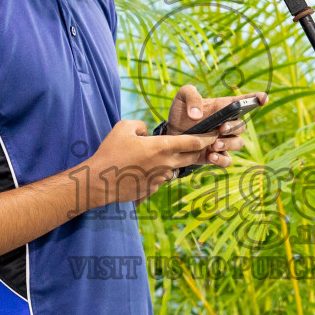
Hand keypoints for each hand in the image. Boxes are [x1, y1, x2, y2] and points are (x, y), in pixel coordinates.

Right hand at [80, 119, 216, 206]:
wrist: (99, 181)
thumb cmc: (110, 152)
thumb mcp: (124, 127)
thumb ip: (141, 124)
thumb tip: (147, 131)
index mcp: (162, 147)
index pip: (193, 142)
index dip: (207, 137)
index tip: (215, 134)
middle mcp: (166, 164)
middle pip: (192, 157)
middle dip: (199, 150)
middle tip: (202, 144)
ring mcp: (161, 179)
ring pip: (174, 168)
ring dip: (171, 162)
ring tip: (152, 157)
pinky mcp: (153, 189)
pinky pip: (160, 178)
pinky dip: (156, 172)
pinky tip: (140, 170)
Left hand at [165, 84, 267, 169]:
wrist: (170, 135)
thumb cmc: (180, 113)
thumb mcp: (182, 97)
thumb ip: (191, 97)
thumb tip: (197, 115)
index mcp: (222, 107)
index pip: (243, 101)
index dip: (256, 99)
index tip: (263, 99)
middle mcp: (227, 124)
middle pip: (241, 126)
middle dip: (233, 127)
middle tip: (220, 129)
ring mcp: (224, 141)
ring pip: (238, 143)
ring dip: (228, 144)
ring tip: (213, 145)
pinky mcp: (217, 156)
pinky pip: (228, 161)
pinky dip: (221, 160)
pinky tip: (211, 156)